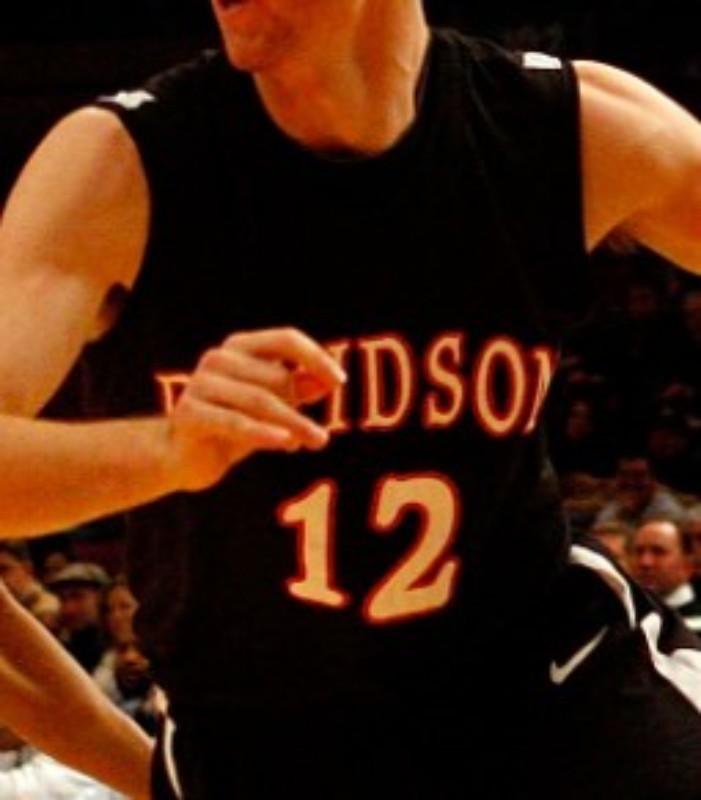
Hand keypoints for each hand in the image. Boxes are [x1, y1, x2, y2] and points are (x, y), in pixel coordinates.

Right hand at [165, 327, 345, 490]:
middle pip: (276, 377)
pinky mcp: (189, 412)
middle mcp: (219, 358)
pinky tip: (287, 444)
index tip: (339, 382)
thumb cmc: (236, 424)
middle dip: (303, 408)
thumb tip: (327, 381)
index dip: (315, 357)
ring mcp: (201, 383)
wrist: (188, 457)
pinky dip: (264, 433)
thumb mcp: (274, 406)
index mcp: (240, 347)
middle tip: (320, 437)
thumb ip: (298, 389)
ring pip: (260, 400)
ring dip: (293, 423)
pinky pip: (236, 422)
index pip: (286, 339)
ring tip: (315, 442)